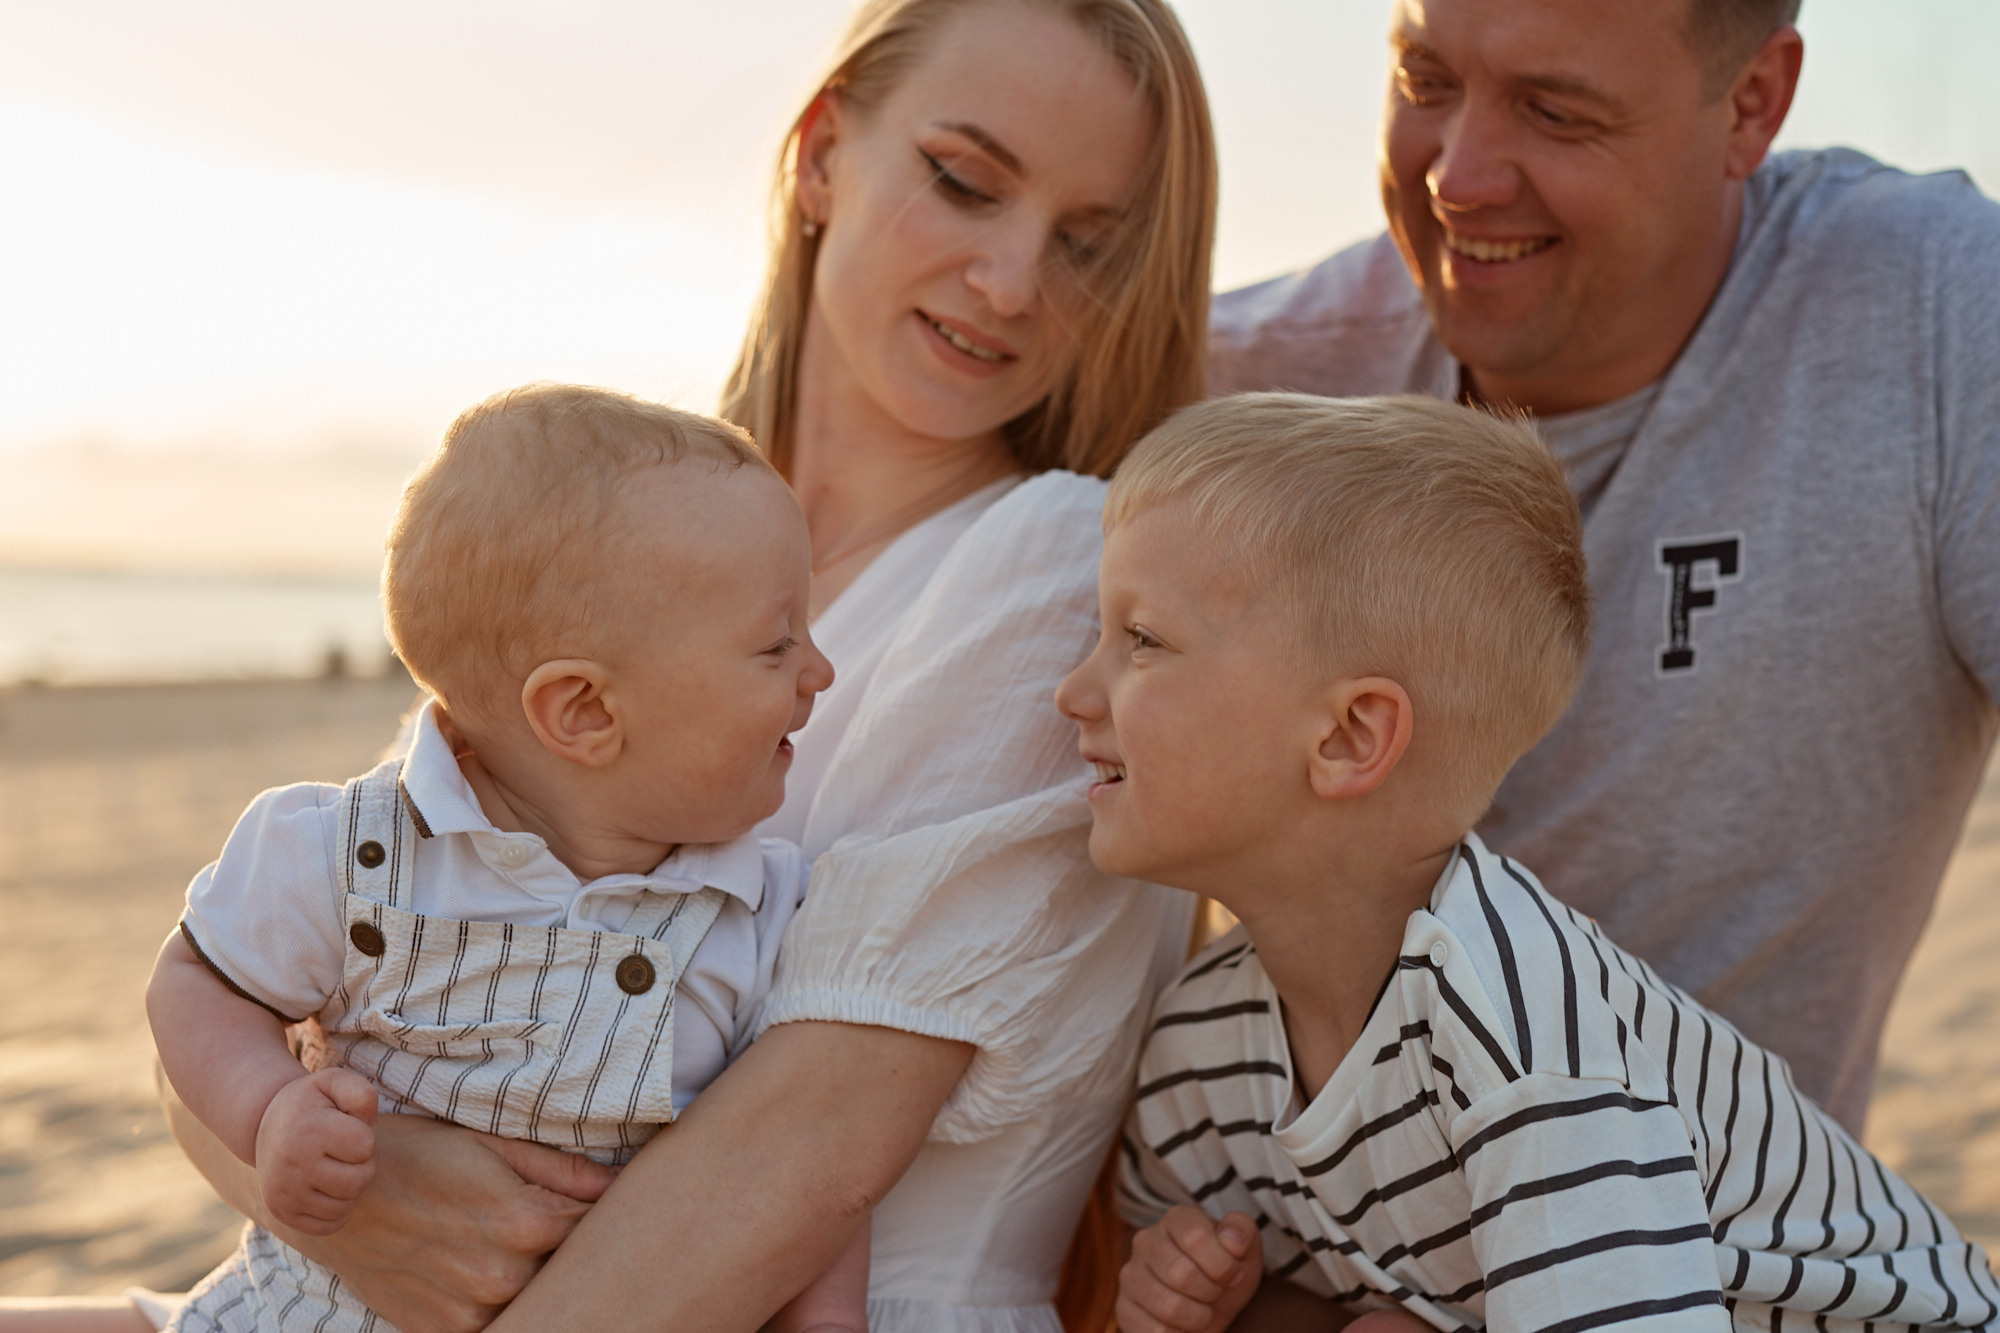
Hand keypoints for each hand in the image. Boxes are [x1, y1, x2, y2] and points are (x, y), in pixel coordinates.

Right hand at [256, 1068, 378, 1233]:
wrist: (265, 1126)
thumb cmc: (311, 1104)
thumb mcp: (333, 1082)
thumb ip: (361, 1092)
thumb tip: (369, 1122)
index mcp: (308, 1131)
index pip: (366, 1147)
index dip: (363, 1135)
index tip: (345, 1126)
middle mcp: (291, 1166)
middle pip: (360, 1180)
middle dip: (362, 1164)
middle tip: (343, 1150)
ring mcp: (284, 1194)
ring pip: (346, 1206)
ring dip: (350, 1187)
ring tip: (333, 1166)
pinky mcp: (282, 1213)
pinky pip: (329, 1226)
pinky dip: (337, 1210)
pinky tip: (326, 1188)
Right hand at [279, 1116, 615, 1332]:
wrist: (337, 1195)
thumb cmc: (419, 1155)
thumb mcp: (492, 1146)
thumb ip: (561, 1171)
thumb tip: (617, 1185)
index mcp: (524, 1223)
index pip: (597, 1228)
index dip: (604, 1214)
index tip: (604, 1203)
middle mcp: (501, 1277)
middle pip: (571, 1271)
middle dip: (574, 1250)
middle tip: (562, 1227)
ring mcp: (469, 1312)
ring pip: (535, 1301)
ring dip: (537, 1279)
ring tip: (515, 1248)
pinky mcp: (440, 1332)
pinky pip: (494, 1323)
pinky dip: (499, 1303)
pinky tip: (484, 1272)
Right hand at [1118, 1205, 1261, 1332]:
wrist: (1210, 1306)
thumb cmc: (1224, 1274)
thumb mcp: (1245, 1250)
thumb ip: (1243, 1232)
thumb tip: (1233, 1240)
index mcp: (1176, 1219)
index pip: (1195, 1236)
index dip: (1222, 1264)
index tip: (1232, 1274)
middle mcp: (1146, 1241)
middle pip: (1182, 1274)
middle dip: (1211, 1292)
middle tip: (1215, 1293)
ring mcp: (1131, 1275)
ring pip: (1169, 1306)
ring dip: (1198, 1317)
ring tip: (1201, 1310)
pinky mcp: (1124, 1308)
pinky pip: (1155, 1331)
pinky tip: (1184, 1325)